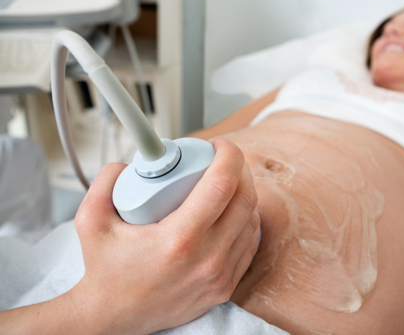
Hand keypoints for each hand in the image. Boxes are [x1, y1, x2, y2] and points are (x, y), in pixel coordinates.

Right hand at [69, 138, 259, 333]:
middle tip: (222, 161)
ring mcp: (219, 275)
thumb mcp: (91, 222)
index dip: (228, 156)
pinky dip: (245, 222)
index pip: (221, 185)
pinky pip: (249, 244)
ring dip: (244, 195)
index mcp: (178, 240)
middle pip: (245, 199)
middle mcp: (206, 259)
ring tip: (225, 184)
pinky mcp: (225, 286)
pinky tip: (230, 212)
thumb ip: (105, 182)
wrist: (113, 318)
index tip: (220, 146)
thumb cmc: (106, 272)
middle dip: (239, 170)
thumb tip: (127, 162)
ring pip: (252, 221)